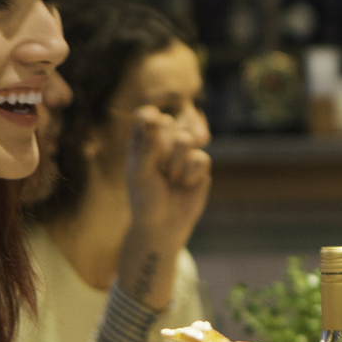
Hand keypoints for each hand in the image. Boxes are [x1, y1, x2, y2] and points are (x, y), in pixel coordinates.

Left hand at [117, 108, 211, 307]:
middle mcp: (163, 144)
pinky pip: (201, 157)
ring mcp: (183, 154)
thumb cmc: (145, 200)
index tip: (152, 125)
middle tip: (159, 166)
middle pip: (170, 123)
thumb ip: (148, 147)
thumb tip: (158, 119)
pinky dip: (191, 174)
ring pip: (187, 139)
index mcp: (142, 142)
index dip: (151, 117)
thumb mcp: (140, 174)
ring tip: (171, 179)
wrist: (164, 226)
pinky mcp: (199, 166)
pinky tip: (185, 185)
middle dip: (165, 145)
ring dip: (177, 162)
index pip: (147, 115)